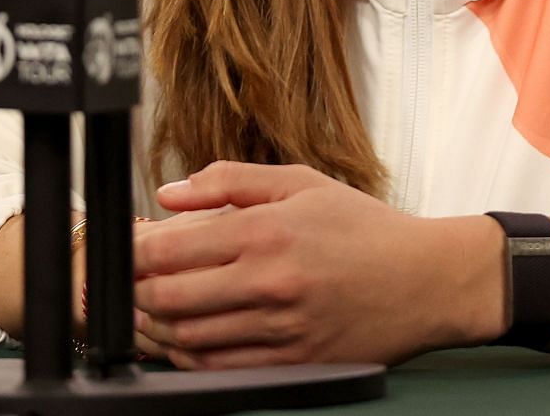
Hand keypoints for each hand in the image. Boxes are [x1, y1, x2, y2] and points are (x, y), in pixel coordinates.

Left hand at [132, 161, 500, 369]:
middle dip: (133, 293)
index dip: (132, 253)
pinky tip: (181, 341)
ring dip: (154, 328)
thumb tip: (169, 192)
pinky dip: (189, 357)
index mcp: (267, 231)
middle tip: (122, 285)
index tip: (122, 249)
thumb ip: (230, 181)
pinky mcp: (294, 362)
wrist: (427, 280)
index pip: (171, 248)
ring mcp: (281, 328)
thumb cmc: (364, 228)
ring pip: (189, 337)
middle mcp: (270, 282)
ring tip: (143, 313)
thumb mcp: (301, 183)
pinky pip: (222, 368)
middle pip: (169, 298)